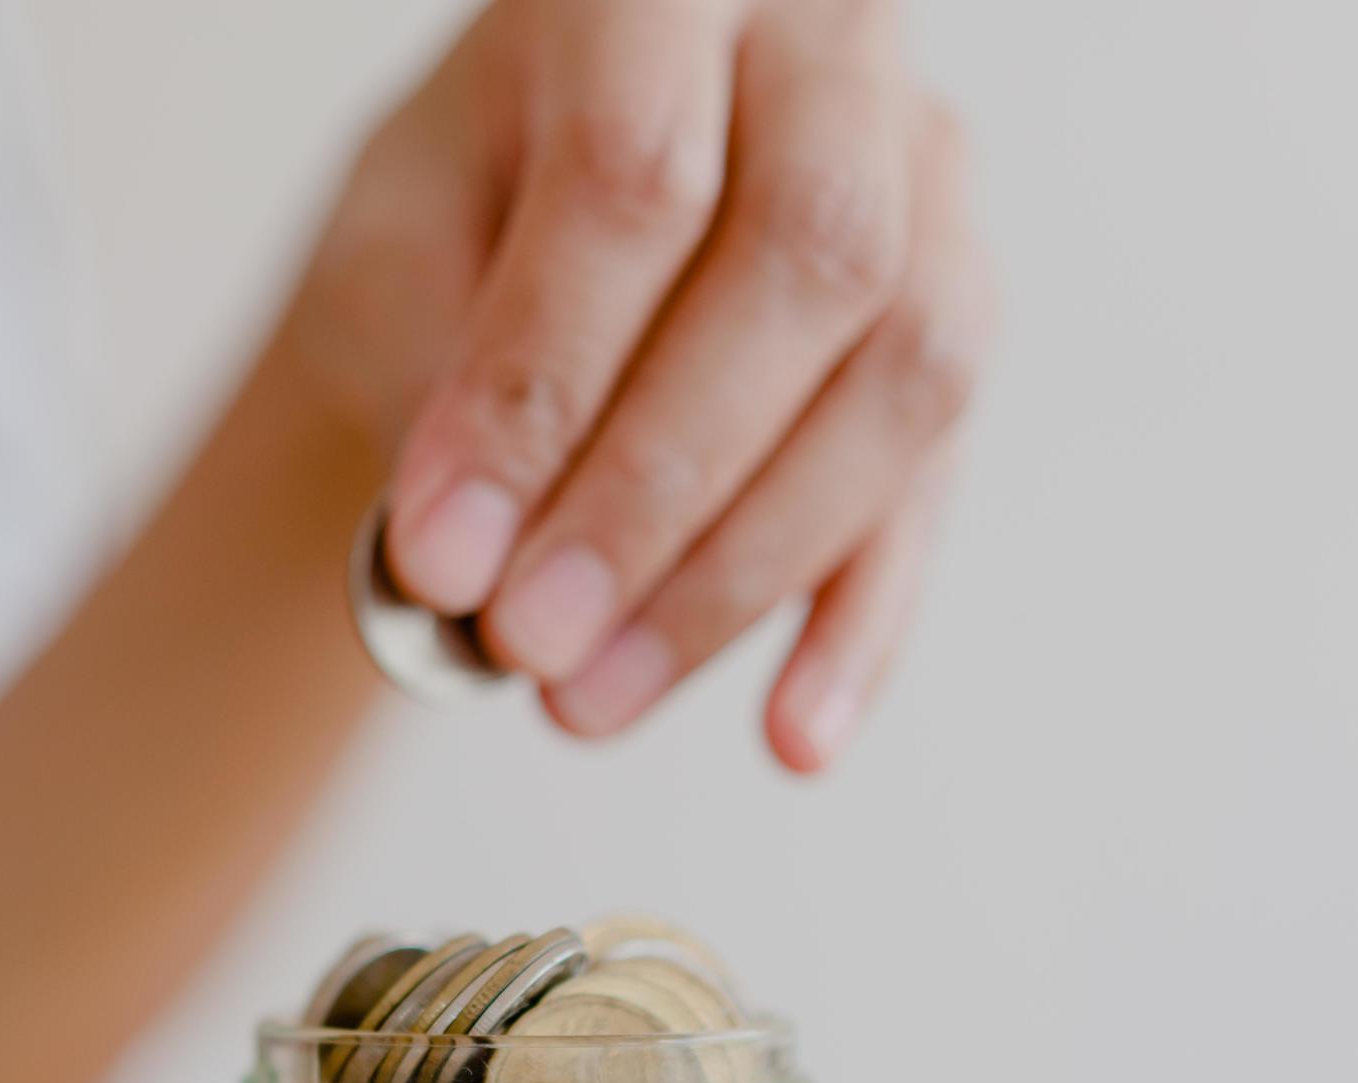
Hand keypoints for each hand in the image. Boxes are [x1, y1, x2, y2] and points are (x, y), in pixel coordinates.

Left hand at [283, 0, 992, 769]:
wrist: (521, 228)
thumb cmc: (451, 224)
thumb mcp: (392, 251)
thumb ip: (436, 356)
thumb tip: (471, 548)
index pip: (636, 179)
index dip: (539, 389)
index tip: (437, 560)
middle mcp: (831, 51)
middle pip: (809, 263)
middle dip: (654, 490)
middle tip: (523, 649)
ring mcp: (932, 175)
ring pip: (905, 376)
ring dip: (741, 574)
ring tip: (583, 705)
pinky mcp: (964, 314)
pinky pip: (940, 483)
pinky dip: (861, 627)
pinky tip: (787, 738)